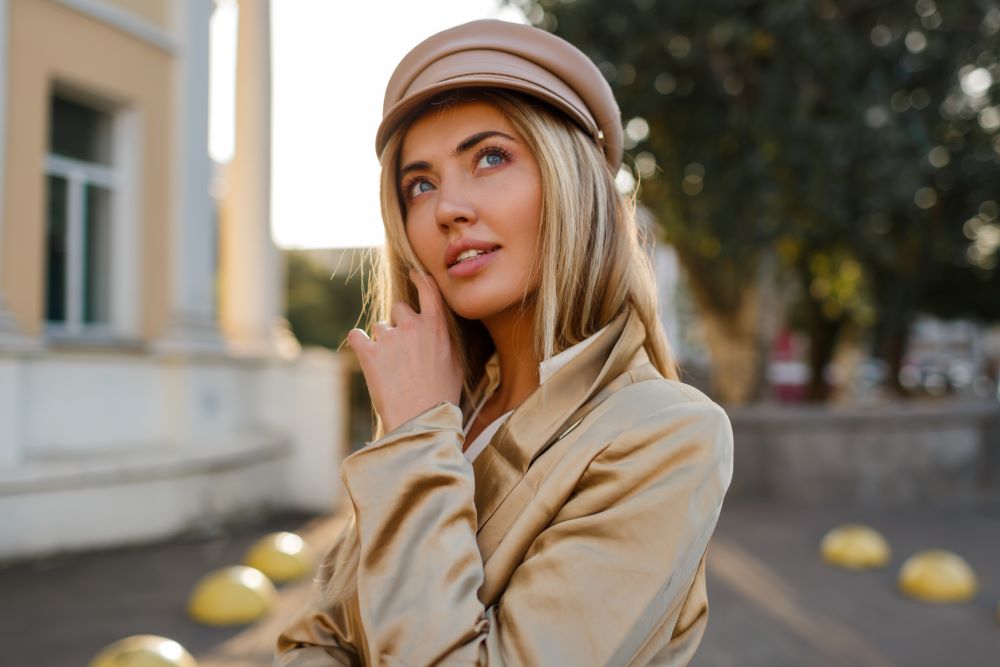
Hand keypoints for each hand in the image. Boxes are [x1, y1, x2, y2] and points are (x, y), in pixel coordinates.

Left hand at [346, 268, 462, 433]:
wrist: (421, 419)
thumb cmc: (441, 395)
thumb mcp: (455, 363)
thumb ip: (444, 339)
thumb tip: (438, 328)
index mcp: (436, 326)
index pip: (428, 290)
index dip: (419, 279)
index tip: (414, 273)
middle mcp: (413, 325)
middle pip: (399, 309)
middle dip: (399, 324)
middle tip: (403, 350)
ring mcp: (389, 338)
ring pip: (379, 327)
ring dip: (381, 340)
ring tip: (391, 367)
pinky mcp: (368, 353)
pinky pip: (356, 336)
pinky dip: (359, 344)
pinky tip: (366, 357)